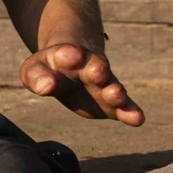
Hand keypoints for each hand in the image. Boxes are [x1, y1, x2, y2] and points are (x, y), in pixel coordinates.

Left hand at [21, 41, 144, 125]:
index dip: (69, 54)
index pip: (68, 53)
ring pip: (111, 86)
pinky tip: (138, 119)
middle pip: (95, 67)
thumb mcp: (34, 69)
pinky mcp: (110, 102)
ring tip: (117, 96)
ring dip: (115, 92)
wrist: (71, 63)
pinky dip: (130, 112)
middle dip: (96, 70)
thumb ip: (36, 76)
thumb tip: (44, 87)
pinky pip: (122, 106)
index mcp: (67, 55)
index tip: (69, 55)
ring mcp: (102, 84)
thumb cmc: (48, 68)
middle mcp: (89, 66)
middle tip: (97, 72)